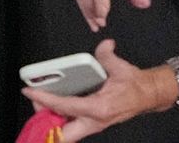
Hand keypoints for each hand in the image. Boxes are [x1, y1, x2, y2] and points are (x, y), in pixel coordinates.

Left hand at [23, 40, 175, 139]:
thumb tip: (104, 45)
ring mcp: (93, 125)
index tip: (30, 91)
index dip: (44, 98)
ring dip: (51, 123)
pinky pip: (71, 128)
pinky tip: (53, 108)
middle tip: (36, 104)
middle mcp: (94, 121)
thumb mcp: (121, 67)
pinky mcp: (93, 124)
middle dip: (45, 124)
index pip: (65, 106)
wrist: (148, 95)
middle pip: (62, 135)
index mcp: (99, 108)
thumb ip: (107, 55)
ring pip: (66, 134)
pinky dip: (60, 119)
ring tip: (41, 104)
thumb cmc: (135, 86)